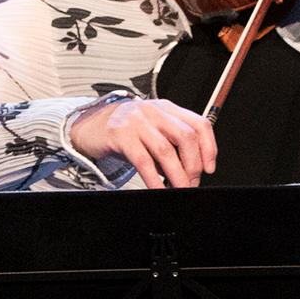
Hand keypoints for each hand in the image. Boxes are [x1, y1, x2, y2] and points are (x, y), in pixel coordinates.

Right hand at [67, 96, 217, 189]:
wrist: (90, 125)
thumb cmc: (125, 131)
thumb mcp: (152, 132)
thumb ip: (171, 146)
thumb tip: (188, 173)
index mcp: (167, 108)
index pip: (199, 124)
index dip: (209, 148)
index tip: (209, 168)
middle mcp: (155, 111)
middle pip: (186, 137)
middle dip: (193, 165)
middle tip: (192, 183)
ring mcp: (137, 121)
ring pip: (166, 150)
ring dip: (177, 175)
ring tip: (179, 189)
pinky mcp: (121, 135)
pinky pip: (143, 160)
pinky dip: (153, 179)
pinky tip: (158, 189)